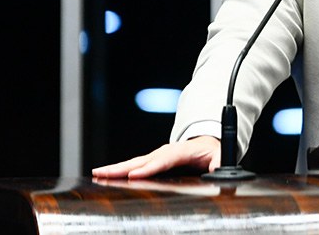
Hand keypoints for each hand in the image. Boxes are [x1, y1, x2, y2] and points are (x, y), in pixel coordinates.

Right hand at [91, 136, 220, 178]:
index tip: (135, 175)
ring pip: (135, 162)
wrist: (208, 144)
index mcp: (183, 151)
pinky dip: (119, 170)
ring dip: (116, 168)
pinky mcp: (152, 160)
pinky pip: (134, 165)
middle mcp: (166, 151)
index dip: (150, 167)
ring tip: (98, 173)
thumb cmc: (212, 152)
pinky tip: (105, 175)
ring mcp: (158, 155)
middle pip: (143, 160)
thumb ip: (219, 163)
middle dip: (123, 167)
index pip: (165, 160)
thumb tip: (216, 169)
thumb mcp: (220, 157)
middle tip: (103, 173)